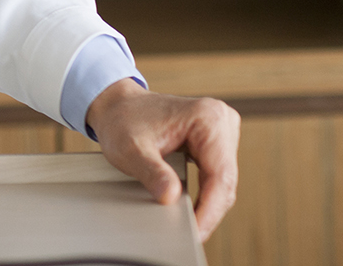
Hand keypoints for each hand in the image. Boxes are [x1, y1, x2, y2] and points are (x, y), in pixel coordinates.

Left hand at [85, 80, 240, 241]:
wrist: (117, 107)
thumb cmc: (122, 121)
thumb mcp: (129, 148)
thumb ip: (150, 171)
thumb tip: (170, 196)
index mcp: (208, 118)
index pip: (219, 174)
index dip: (210, 208)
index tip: (197, 231)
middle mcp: (221, 121)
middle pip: (225, 180)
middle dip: (209, 210)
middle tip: (192, 235)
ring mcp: (222, 131)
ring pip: (224, 181)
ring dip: (209, 204)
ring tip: (191, 226)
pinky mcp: (217, 142)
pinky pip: (217, 176)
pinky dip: (206, 194)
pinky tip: (194, 210)